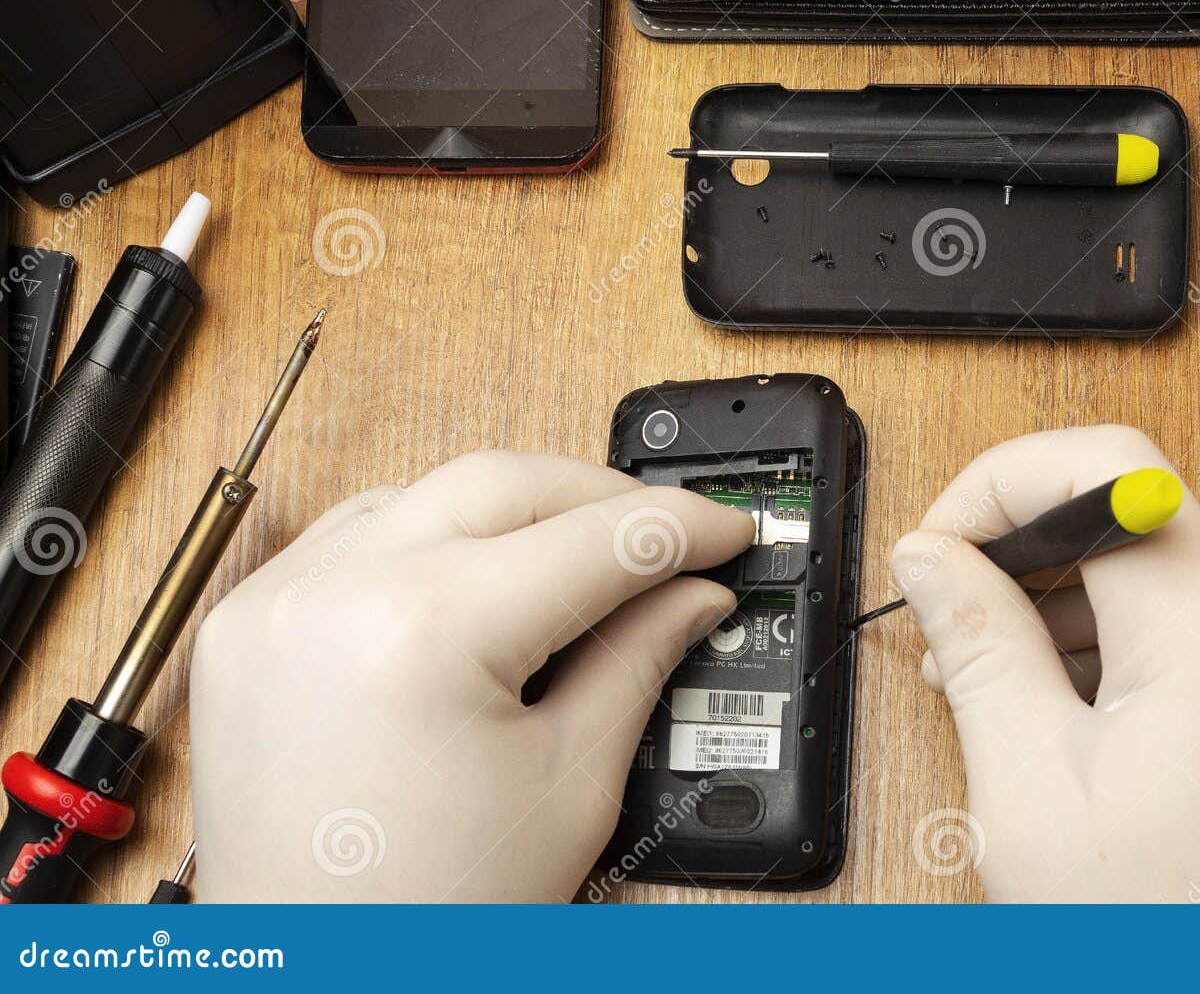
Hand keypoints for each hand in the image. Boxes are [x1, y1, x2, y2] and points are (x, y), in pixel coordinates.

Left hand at [188, 451, 753, 901]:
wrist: (311, 981)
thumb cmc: (427, 914)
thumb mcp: (570, 786)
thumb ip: (639, 662)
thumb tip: (691, 593)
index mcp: (426, 635)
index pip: (594, 540)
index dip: (680, 528)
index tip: (725, 531)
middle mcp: (337, 595)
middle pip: (506, 482)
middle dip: (601, 500)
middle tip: (665, 540)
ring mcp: (278, 603)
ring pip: (427, 490)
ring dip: (513, 510)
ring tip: (576, 562)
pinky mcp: (247, 624)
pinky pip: (353, 534)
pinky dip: (426, 536)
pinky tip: (476, 575)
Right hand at [892, 427, 1199, 902]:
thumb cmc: (1160, 943)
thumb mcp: (1031, 787)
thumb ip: (979, 646)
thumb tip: (934, 557)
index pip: (1109, 467)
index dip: (1002, 482)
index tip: (941, 541)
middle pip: (1136, 512)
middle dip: (1024, 544)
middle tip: (951, 612)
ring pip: (1162, 569)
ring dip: (1064, 596)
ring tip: (990, 677)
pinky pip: (1193, 632)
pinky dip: (1115, 643)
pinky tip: (1056, 709)